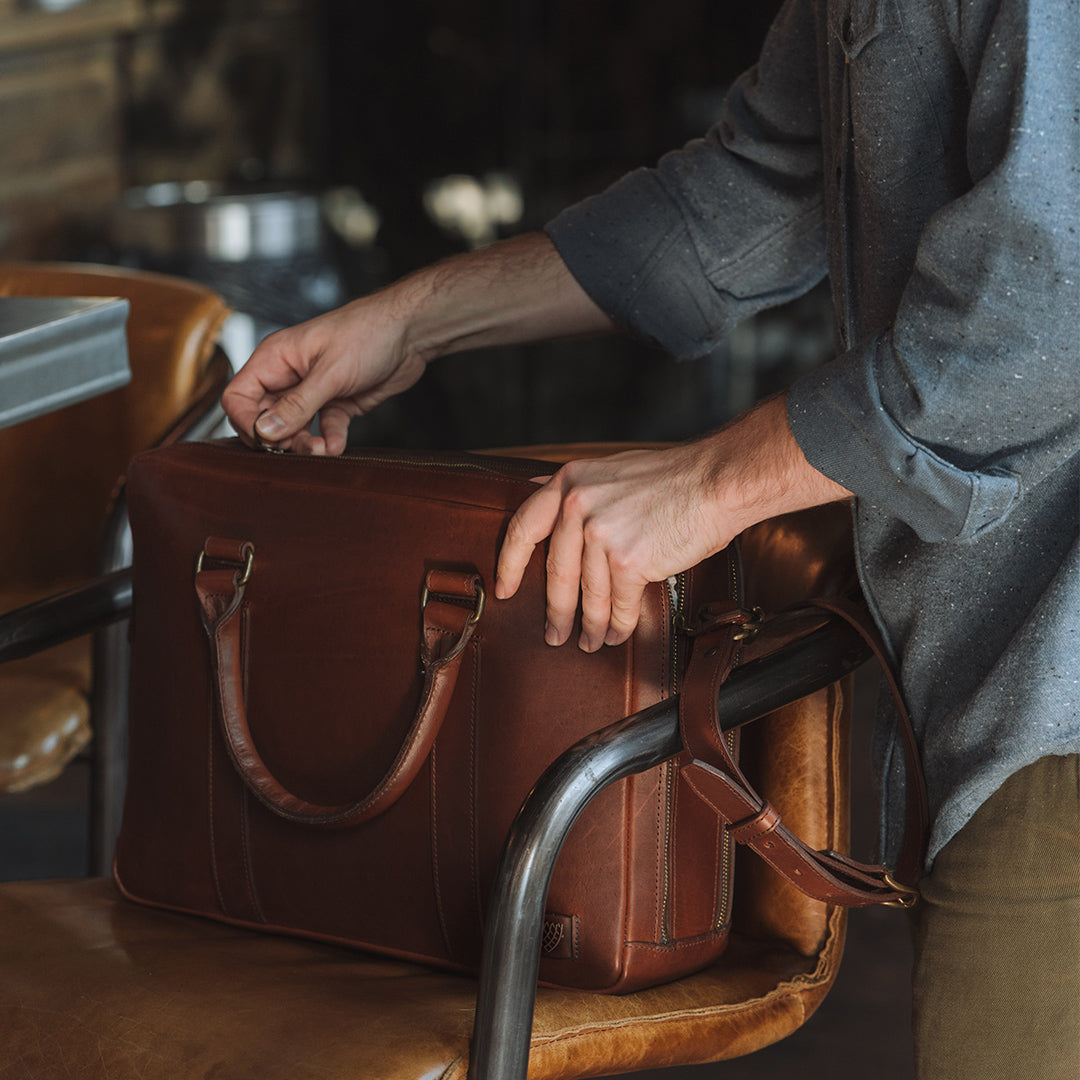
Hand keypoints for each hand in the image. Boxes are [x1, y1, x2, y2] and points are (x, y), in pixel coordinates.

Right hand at [222, 296, 424, 455]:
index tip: (266, 441)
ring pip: (294, 429)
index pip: (238, 397)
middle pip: (264, 418)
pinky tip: (337, 446)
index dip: (246, 422)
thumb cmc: (367, 334)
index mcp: (275, 359)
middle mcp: (289, 376)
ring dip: (304, 445)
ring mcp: (313, 391)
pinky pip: (324, 429)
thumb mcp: (330, 372)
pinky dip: (329, 441)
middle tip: (299, 448)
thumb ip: (297, 405)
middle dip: (279, 439)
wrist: (410, 332)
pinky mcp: (337, 403)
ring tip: (322, 450)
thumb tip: (264, 432)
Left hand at [495, 444, 731, 651]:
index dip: (510, 564)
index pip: (523, 528)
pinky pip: (619, 603)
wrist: (717, 482)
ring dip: (590, 625)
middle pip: (556, 573)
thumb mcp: (608, 470)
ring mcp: (601, 533)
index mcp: (569, 482)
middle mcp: (578, 505)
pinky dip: (619, 624)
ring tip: (590, 642)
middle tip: (553, 634)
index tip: (505, 590)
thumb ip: (575, 488)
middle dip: (555, 611)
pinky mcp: (628, 559)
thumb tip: (537, 491)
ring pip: (589, 594)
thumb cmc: (673, 478)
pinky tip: (618, 635)